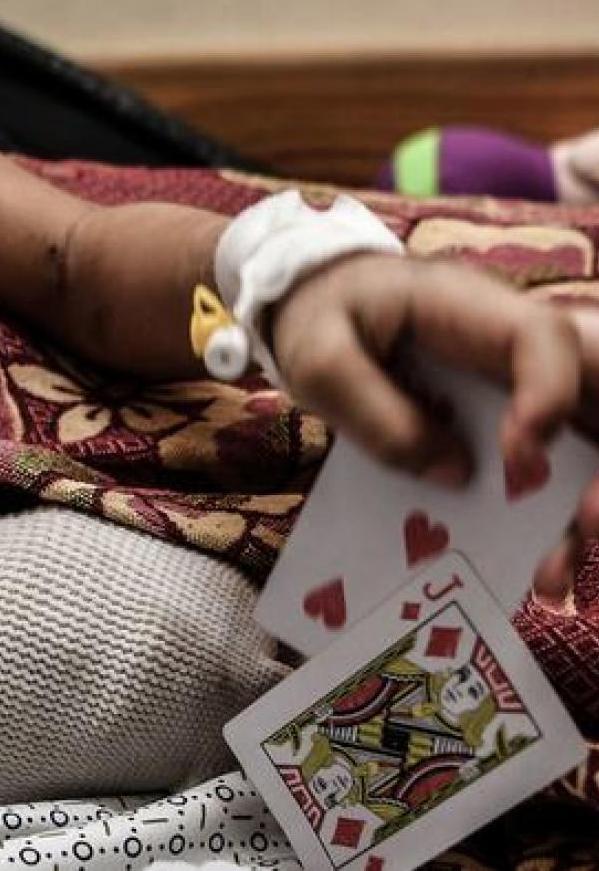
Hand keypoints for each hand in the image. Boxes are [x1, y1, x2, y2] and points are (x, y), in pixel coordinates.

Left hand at [269, 251, 598, 602]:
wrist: (312, 304)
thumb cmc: (319, 315)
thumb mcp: (319, 358)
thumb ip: (376, 411)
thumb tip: (453, 474)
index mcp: (469, 309)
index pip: (544, 339)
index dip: (550, 394)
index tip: (521, 455)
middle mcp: (510, 348)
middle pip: (595, 398)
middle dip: (598, 470)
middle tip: (581, 526)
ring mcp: (516, 387)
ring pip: (585, 444)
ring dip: (577, 512)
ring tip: (550, 578)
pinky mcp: (504, 424)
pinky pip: (547, 471)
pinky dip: (547, 522)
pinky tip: (536, 576)